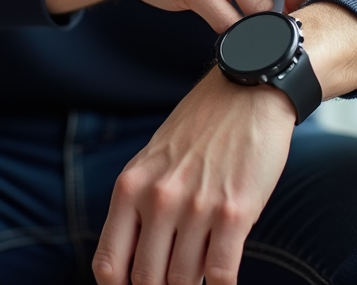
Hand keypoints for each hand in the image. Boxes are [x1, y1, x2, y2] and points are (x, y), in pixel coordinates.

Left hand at [92, 68, 295, 284]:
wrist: (247, 91)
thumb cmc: (201, 127)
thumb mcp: (153, 160)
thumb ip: (139, 203)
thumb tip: (134, 259)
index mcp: (130, 187)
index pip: (109, 263)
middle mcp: (158, 200)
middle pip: (147, 279)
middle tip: (172, 283)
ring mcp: (196, 207)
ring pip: (185, 280)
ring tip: (199, 276)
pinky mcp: (235, 213)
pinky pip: (221, 273)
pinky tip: (223, 281)